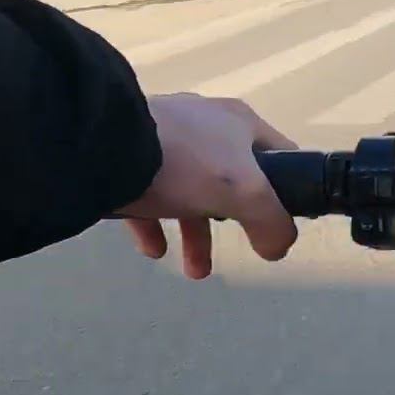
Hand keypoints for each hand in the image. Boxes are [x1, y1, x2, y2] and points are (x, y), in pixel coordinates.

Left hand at [115, 94, 297, 279]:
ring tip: (194, 271)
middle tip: (238, 248)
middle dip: (235, 222)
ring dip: (194, 234)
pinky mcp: (127, 156)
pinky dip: (154, 226)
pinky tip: (154, 251)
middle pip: (232, 180)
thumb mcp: (246, 194)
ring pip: (189, 192)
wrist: (103, 146)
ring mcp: (163, 138)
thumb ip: (271, 223)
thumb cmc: (187, 163)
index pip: (282, 154)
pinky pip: (147, 195)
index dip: (291, 186)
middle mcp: (205, 124)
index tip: (284, 220)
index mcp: (240, 123)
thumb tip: (277, 248)